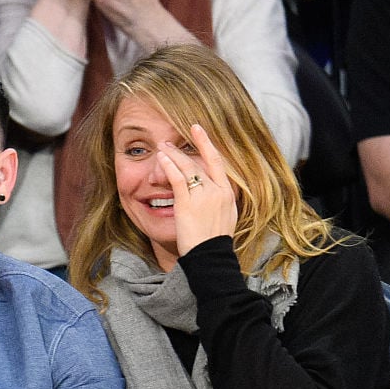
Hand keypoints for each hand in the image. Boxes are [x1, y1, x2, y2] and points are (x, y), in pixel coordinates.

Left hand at [157, 124, 237, 256]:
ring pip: (188, 167)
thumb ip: (220, 202)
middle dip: (187, 147)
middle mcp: (218, 191)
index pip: (217, 162)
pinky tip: (161, 158)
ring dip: (174, 154)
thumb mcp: (226, 218)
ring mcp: (203, 196)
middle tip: (175, 137)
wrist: (210, 257)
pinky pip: (177, 178)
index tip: (199, 131)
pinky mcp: (187, 204)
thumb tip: (215, 194)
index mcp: (228, 194)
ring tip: (163, 146)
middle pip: (201, 161)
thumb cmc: (214, 243)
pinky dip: (168, 166)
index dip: (207, 144)